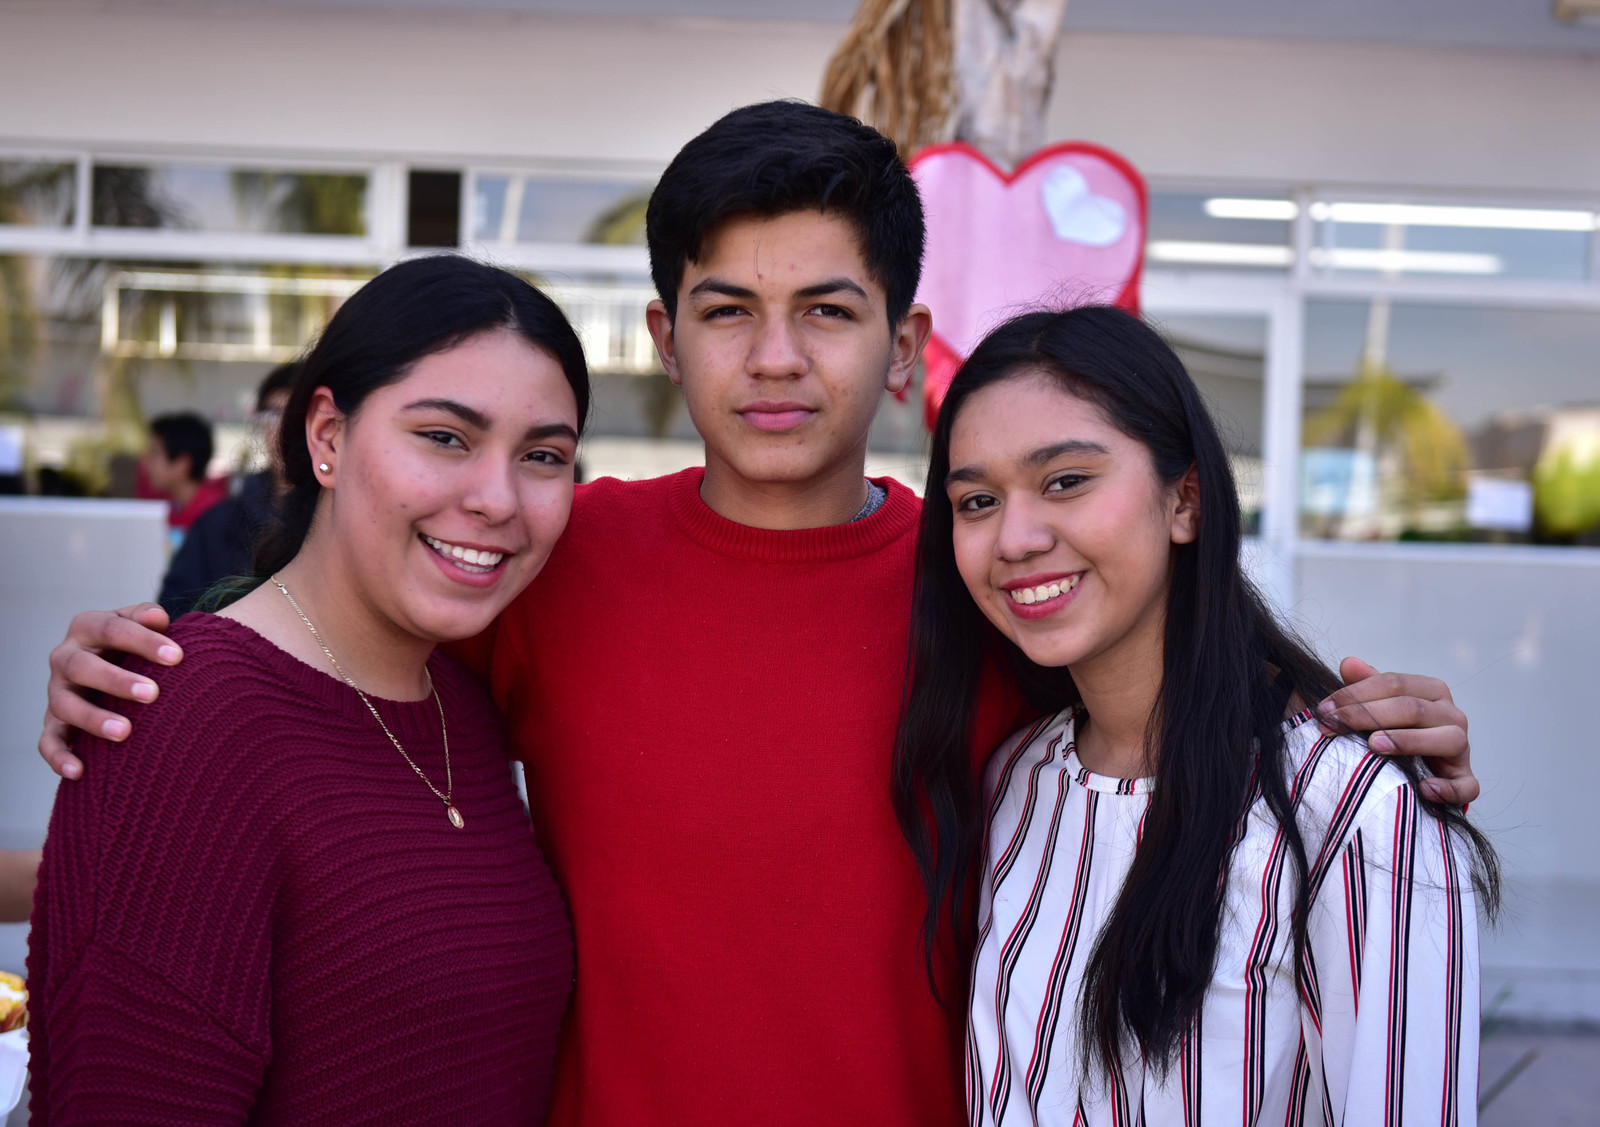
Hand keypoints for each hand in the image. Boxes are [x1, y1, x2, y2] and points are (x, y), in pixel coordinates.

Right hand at [41, 603, 182, 779]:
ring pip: (65, 705)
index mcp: (87, 627)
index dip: (144, 641)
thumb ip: (148, 617)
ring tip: (125, 732)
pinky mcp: (54, 723)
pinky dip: (59, 757)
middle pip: (82, 666)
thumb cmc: (134, 645)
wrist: (112, 667)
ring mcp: (57, 692)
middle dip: (116, 680)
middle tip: (152, 693)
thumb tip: (159, 617)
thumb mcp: (139, 624)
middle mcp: (66, 658)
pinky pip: (49, 742)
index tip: (177, 657)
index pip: (112, 630)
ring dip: (93, 719)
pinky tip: (79, 771)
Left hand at [1317, 656, 1476, 805]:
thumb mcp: (1379, 704)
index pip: (1393, 683)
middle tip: (1332, 726)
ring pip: (1448, 739)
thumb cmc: (1397, 728)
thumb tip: (1348, 663)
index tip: (1324, 709)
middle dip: (1367, 715)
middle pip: (1413, 708)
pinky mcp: (1465, 779)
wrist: (1423, 766)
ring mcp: (1461, 748)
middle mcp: (1451, 715)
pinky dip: (1448, 788)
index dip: (1355, 694)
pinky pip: (1466, 786)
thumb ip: (1365, 685)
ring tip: (1374, 745)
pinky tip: (1424, 788)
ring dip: (1409, 741)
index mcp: (1431, 691)